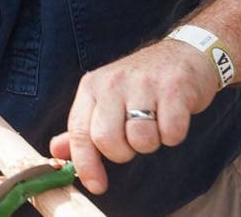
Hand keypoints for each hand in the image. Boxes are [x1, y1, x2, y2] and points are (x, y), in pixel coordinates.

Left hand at [49, 39, 217, 194]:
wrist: (184, 55)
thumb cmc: (141, 83)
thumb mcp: (105, 98)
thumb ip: (82, 127)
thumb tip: (56, 150)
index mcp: (92, 87)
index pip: (78, 131)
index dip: (85, 164)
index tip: (96, 185)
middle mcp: (113, 83)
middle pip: (107, 140)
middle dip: (122, 153)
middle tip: (132, 141)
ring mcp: (144, 84)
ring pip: (141, 139)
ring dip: (150, 143)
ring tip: (154, 124)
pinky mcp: (174, 89)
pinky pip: (171, 132)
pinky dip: (173, 135)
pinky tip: (172, 118)